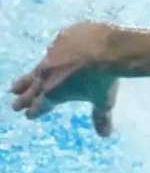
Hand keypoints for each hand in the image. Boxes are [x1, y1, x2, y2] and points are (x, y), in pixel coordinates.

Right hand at [9, 21, 120, 135]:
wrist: (111, 49)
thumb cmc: (106, 79)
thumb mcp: (103, 101)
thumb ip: (101, 117)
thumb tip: (105, 135)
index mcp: (54, 92)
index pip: (40, 105)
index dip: (36, 111)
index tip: (29, 115)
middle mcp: (47, 73)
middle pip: (31, 89)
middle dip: (23, 99)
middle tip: (15, 106)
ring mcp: (52, 54)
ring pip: (38, 68)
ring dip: (27, 79)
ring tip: (16, 86)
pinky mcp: (61, 38)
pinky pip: (57, 47)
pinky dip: (55, 53)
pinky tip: (52, 55)